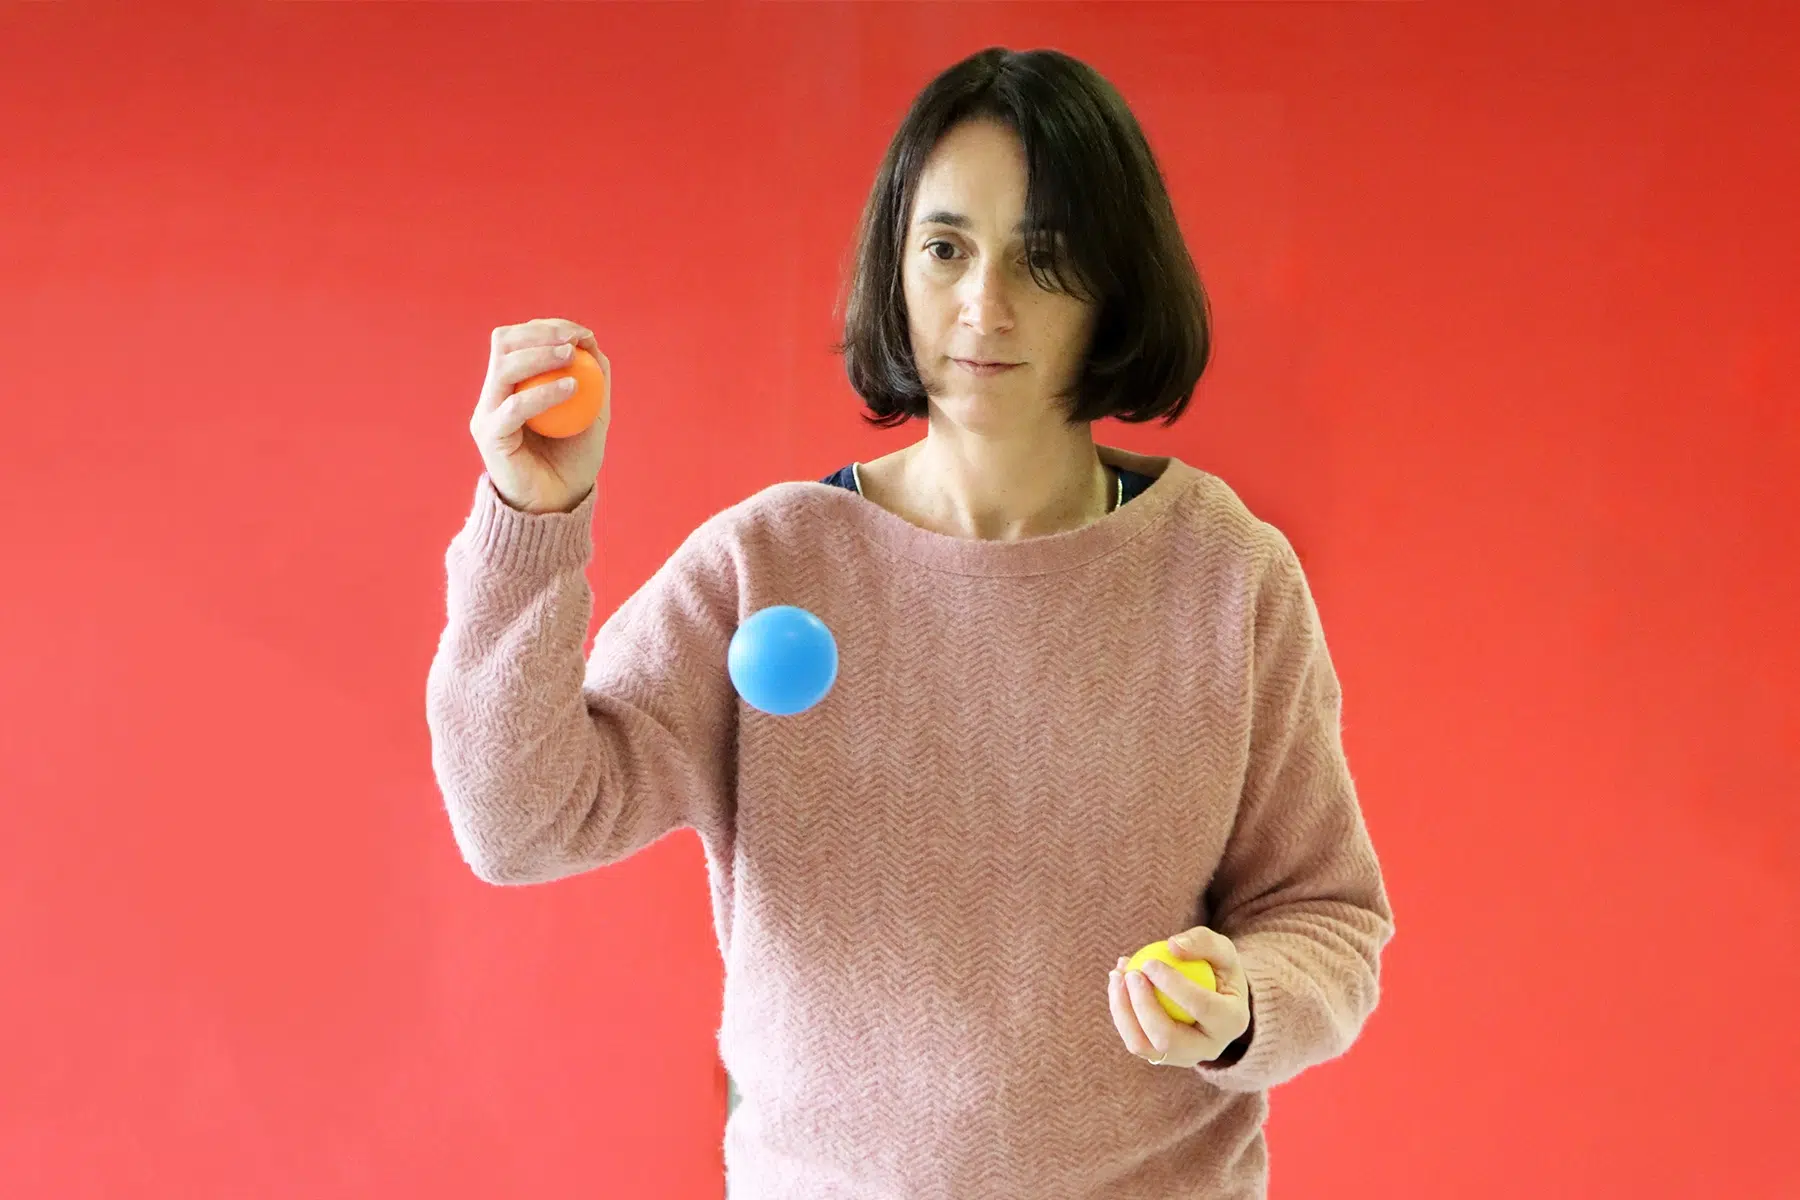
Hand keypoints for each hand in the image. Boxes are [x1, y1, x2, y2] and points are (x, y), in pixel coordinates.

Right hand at [469, 317, 611, 513]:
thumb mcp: (592, 413)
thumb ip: (593, 378)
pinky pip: (514, 408)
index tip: (581, 332)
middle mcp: (493, 395)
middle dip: (539, 333)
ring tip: (571, 357)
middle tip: (573, 340)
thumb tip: (591, 340)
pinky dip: (543, 393)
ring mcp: (487, 415)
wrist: (558, 504)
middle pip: (504, 344)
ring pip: (504, 368)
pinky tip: (572, 388)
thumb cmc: (574, 461)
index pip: (517, 340)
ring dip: (540, 355)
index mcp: (511, 385)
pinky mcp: (490, 437)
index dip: (546, 328)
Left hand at [1109, 927, 1251, 1068]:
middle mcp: (1209, 1049)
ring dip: (1123, 1011)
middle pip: (1167, 1038)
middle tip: (1130, 974)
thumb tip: (1172, 946)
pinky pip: (1134, 1041)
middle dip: (1143, 1006)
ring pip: (1143, 1046)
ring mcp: (1183, 1057)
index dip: (1173, 986)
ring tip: (1116, 975)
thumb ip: (1203, 942)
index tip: (1149, 962)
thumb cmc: (1218, 970)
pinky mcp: (1161, 1057)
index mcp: (1232, 1022)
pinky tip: (1116, 982)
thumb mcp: (1222, 950)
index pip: (1202, 1008)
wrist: (1216, 1000)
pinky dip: (1120, 1013)